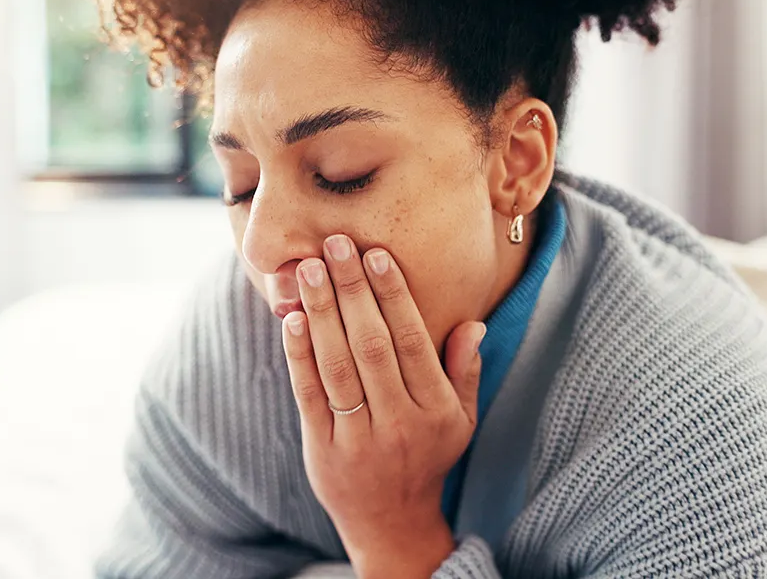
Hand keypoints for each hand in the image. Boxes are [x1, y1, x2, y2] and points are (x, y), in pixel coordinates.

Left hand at [281, 234, 486, 577]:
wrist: (391, 521)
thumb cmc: (428, 458)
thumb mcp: (461, 420)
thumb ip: (464, 371)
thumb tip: (473, 324)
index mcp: (435, 409)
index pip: (412, 341)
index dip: (393, 295)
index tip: (375, 254)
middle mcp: (399, 422)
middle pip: (372, 346)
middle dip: (352, 290)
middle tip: (335, 244)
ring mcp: (358, 437)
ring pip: (338, 365)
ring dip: (322, 312)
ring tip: (310, 269)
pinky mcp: (322, 448)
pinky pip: (310, 394)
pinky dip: (299, 355)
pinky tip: (292, 319)